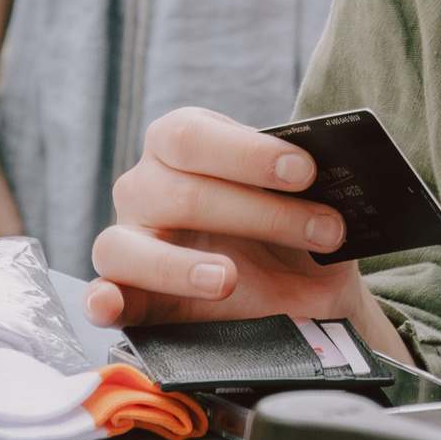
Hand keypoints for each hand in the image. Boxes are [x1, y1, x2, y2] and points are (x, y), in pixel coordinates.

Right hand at [86, 107, 402, 355]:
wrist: (298, 289)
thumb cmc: (292, 227)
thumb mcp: (308, 200)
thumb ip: (311, 185)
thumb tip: (341, 176)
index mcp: (184, 143)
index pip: (193, 135)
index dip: (247, 152)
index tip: (306, 171)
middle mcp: (145, 186)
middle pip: (180, 193)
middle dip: (260, 214)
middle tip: (322, 231)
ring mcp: (127, 241)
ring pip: (127, 245)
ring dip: (179, 265)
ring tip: (227, 279)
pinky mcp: (122, 295)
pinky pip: (99, 297)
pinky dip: (103, 300)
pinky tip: (114, 304)